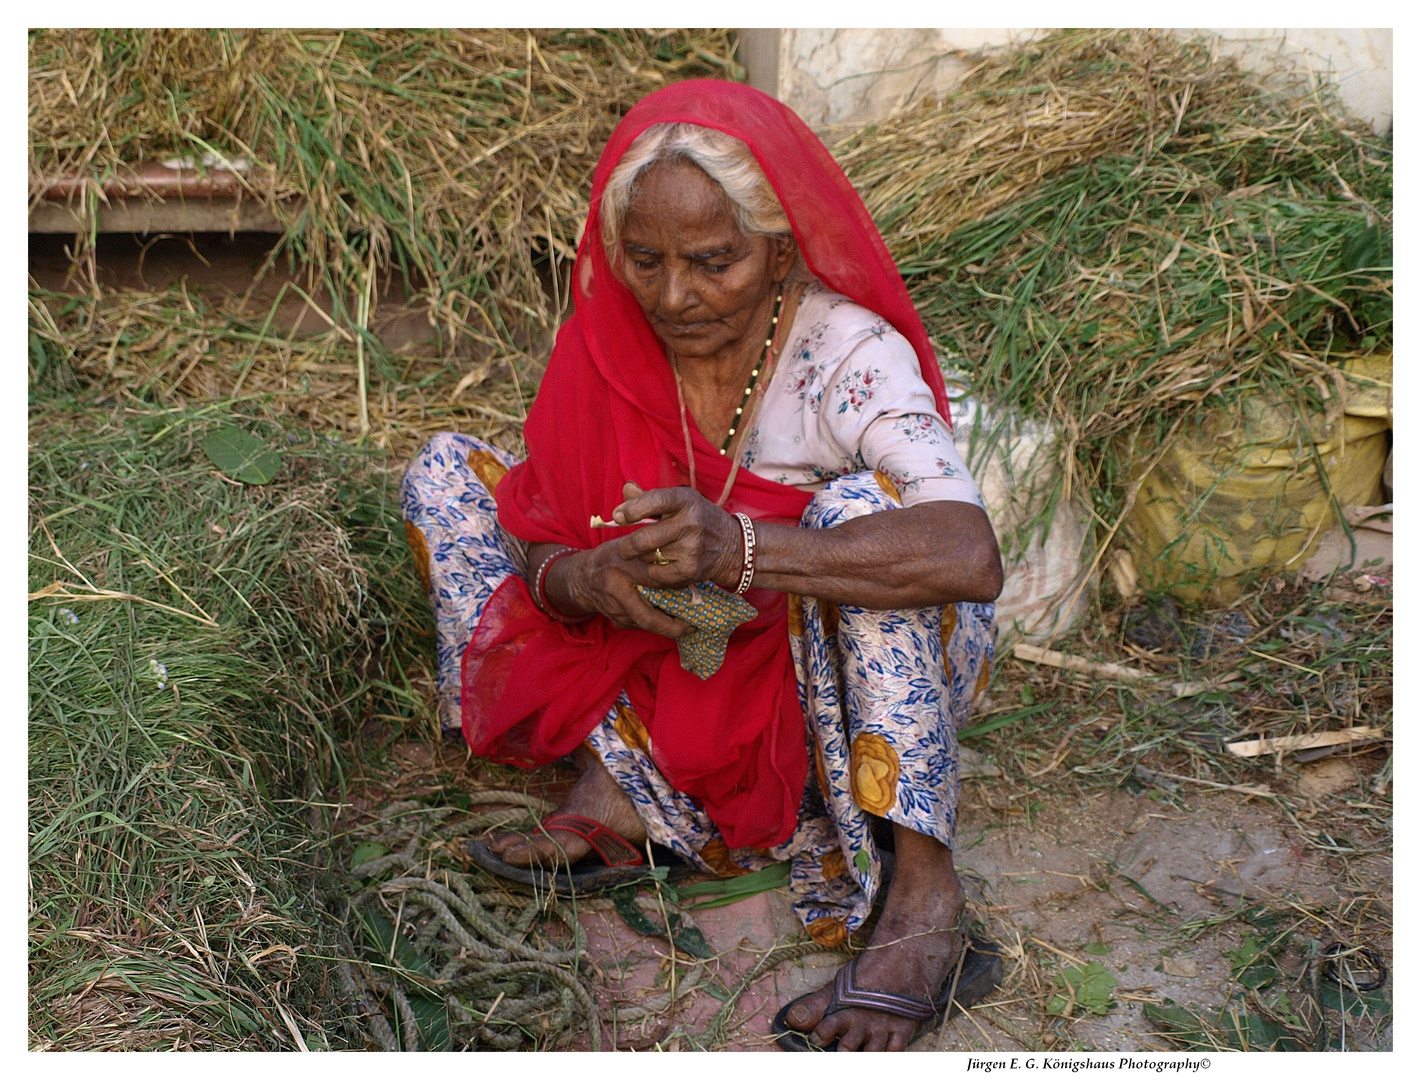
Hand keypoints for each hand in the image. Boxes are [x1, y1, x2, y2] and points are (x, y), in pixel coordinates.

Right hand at [542, 541, 689, 638]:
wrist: (581, 578)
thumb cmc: (611, 558)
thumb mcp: (630, 548)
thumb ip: (651, 554)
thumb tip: (684, 564)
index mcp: (623, 566)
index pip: (655, 579)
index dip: (677, 589)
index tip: (696, 593)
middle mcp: (617, 589)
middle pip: (648, 616)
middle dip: (673, 626)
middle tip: (693, 626)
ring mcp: (614, 609)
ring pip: (646, 624)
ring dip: (667, 627)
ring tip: (687, 625)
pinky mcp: (616, 621)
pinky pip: (641, 625)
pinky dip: (656, 623)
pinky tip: (669, 620)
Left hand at [610, 482, 744, 590]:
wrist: (733, 547)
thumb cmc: (698, 519)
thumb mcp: (680, 502)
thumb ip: (649, 497)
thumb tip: (626, 488)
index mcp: (686, 500)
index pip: (655, 500)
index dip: (632, 509)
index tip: (618, 516)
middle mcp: (691, 522)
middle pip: (645, 538)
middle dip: (628, 545)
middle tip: (624, 549)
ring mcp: (693, 547)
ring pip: (649, 556)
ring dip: (645, 557)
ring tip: (654, 553)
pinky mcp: (692, 569)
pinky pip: (657, 574)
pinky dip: (654, 572)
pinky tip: (661, 565)